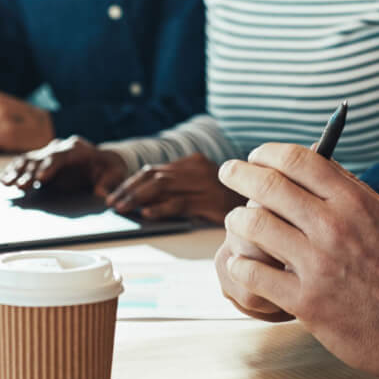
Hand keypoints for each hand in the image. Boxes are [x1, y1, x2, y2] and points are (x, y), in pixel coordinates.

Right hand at [0, 136, 128, 193]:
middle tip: (21, 186)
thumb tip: (102, 193)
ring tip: (6, 183)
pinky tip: (4, 179)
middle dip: (30, 172)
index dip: (50, 166)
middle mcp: (59, 148)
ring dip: (17, 172)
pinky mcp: (41, 161)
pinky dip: (14, 171)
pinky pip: (25, 164)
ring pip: (30, 161)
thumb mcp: (116, 173)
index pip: (61, 156)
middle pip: (42, 159)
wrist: (102, 161)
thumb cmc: (110, 168)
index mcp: (77, 149)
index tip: (41, 178)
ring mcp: (48, 154)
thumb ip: (109, 182)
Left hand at [106, 154, 242, 222]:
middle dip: (129, 190)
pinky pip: (181, 203)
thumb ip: (179, 190)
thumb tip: (144, 203)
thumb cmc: (229, 203)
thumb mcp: (203, 189)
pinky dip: (161, 208)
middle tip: (112, 203)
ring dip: (138, 198)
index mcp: (193, 163)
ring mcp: (205, 184)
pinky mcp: (211, 201)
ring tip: (122, 209)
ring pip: (163, 187)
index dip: (130, 182)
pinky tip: (148, 215)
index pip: (154, 170)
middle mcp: (197, 170)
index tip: (113, 194)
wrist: (266, 207)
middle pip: (155, 177)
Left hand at [214, 143, 378, 376]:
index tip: (256, 155)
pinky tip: (241, 261)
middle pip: (270, 186)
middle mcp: (334, 228)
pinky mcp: (306, 302)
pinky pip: (254, 273)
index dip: (269, 152)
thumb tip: (317, 162)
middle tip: (227, 171)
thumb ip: (352, 190)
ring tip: (235, 220)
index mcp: (355, 203)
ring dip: (236, 219)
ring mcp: (318, 266)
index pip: (300, 160)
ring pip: (254, 226)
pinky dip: (240, 263)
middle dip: (240, 173)